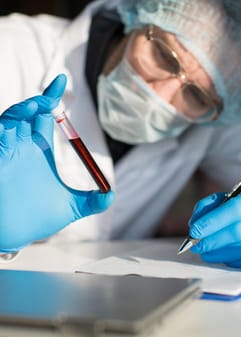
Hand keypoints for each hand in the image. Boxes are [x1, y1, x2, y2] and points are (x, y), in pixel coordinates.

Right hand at [0, 74, 113, 251]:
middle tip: (56, 89)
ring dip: (24, 110)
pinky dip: (6, 125)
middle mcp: (21, 147)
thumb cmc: (36, 220)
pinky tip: (18, 121)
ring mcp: (6, 151)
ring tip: (41, 105)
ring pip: (10, 119)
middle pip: (29, 113)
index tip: (63, 80)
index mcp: (38, 151)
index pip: (46, 118)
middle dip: (41, 100)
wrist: (12, 235)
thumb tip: (112, 193)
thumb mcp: (70, 208)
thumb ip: (92, 201)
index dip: (52, 99)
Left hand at [188, 187, 240, 267]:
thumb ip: (212, 205)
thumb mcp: (234, 197)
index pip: (234, 209)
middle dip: (212, 240)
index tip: (194, 230)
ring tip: (205, 252)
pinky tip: (222, 256)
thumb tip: (195, 223)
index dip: (212, 220)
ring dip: (219, 253)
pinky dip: (232, 260)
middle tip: (195, 245)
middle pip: (238, 232)